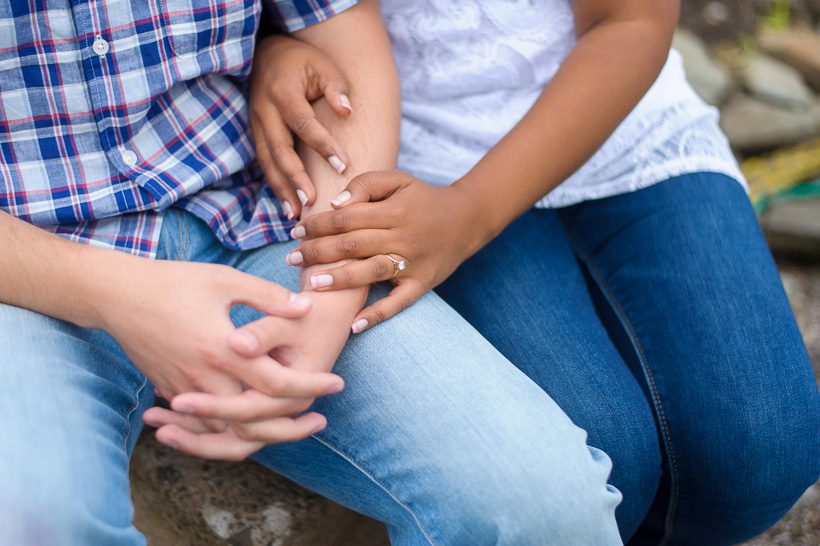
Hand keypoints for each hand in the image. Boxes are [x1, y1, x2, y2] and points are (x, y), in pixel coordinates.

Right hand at [97, 258, 345, 455]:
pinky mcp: (171, 392)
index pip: (277, 383)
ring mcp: (185, 390)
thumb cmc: (174, 282)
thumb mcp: (225, 279)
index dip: (311, 385)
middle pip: (255, 422)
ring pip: (227, 433)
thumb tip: (305, 308)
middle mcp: (204, 377)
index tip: (337, 382)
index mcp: (222, 349)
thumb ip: (267, 297)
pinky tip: (251, 426)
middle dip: (291, 428)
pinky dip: (228, 433)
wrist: (116, 296)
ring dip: (262, 436)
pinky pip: (204, 427)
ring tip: (292, 428)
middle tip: (320, 421)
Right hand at [250, 34, 352, 219]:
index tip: (343, 167)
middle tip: (312, 201)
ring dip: (281, 189)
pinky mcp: (255, 135)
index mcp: (283, 92)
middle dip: (294, 177)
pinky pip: (264, 164)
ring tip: (296, 214)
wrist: (266, 54)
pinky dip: (275, 185)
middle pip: (279, 149)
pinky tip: (287, 206)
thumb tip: (346, 111)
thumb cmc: (302, 62)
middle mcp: (264, 111)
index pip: (304, 124)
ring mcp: (256, 124)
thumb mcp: (322, 65)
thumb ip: (336, 87)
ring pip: (267, 162)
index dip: (323, 146)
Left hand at [284, 171, 482, 332]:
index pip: (347, 218)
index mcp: (394, 210)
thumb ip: (366, 185)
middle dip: (318, 252)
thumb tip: (335, 205)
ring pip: (371, 272)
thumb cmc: (423, 199)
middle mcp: (403, 237)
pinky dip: (377, 314)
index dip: (318, 225)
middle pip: (353, 245)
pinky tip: (354, 325)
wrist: (467, 219)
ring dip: (340, 280)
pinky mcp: (422, 284)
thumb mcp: (398, 180)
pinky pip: (399, 302)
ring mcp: (413, 263)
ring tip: (312, 285)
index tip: (295, 232)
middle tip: (291, 259)